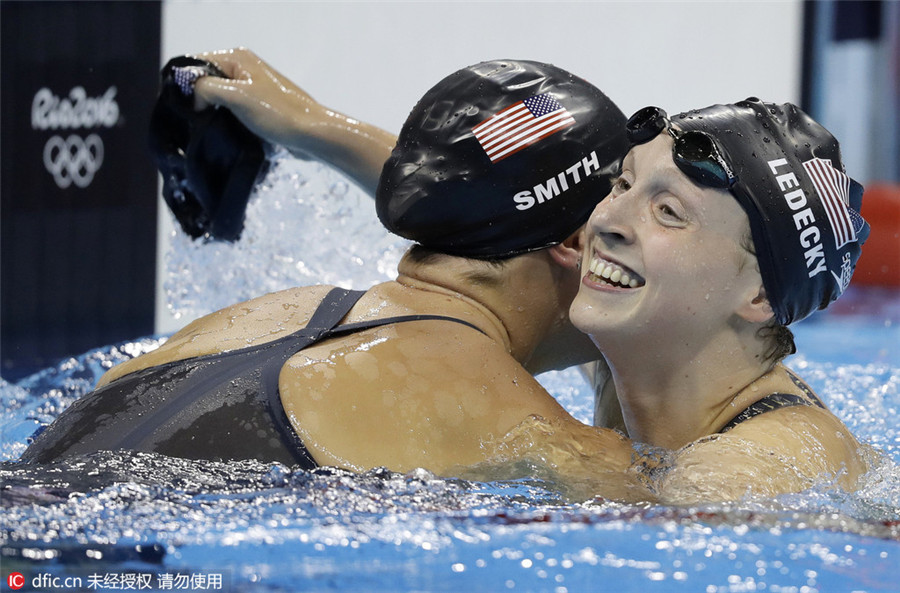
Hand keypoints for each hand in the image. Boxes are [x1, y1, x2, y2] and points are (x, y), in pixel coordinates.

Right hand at [190, 47, 395, 193]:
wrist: (312, 135)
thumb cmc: (278, 114)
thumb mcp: (235, 96)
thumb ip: (206, 88)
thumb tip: (193, 96)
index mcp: (237, 58)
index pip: (196, 63)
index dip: (185, 85)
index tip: (182, 109)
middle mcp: (244, 68)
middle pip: (206, 81)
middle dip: (198, 100)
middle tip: (193, 122)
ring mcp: (253, 88)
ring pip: (219, 98)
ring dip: (212, 113)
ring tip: (208, 130)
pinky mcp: (259, 107)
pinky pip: (233, 110)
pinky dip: (226, 120)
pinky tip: (224, 133)